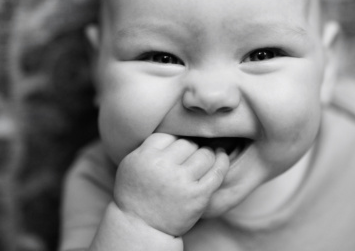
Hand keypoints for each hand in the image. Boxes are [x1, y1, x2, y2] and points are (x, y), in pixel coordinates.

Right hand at [112, 133, 228, 236]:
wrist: (141, 227)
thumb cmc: (136, 192)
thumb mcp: (132, 163)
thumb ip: (150, 145)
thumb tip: (176, 127)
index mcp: (145, 156)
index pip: (170, 135)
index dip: (175, 142)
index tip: (177, 150)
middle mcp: (163, 167)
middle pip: (188, 143)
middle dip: (191, 148)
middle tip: (189, 157)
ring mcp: (181, 181)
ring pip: (205, 154)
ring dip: (207, 154)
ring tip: (205, 157)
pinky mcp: (197, 196)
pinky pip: (217, 171)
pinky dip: (222, 161)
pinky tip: (221, 156)